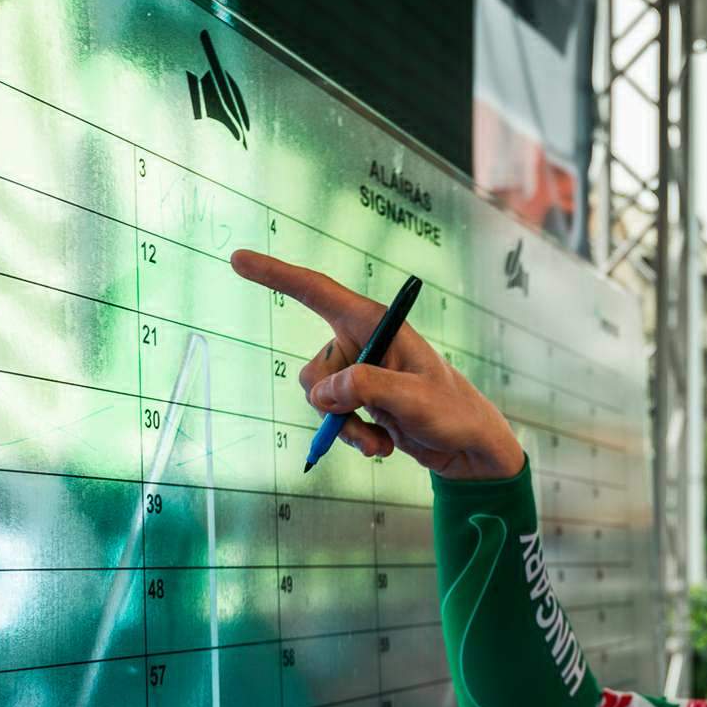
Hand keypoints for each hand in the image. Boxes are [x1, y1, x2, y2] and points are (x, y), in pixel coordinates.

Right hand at [229, 250, 524, 480]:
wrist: (468, 445)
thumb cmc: (451, 411)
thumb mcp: (413, 398)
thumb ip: (366, 387)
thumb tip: (321, 393)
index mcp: (374, 324)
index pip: (316, 292)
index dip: (276, 274)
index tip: (238, 259)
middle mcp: (361, 343)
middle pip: (313, 370)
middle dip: (332, 404)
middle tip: (370, 422)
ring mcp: (359, 373)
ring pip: (320, 401)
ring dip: (346, 428)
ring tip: (382, 441)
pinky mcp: (360, 400)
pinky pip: (333, 419)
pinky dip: (354, 437)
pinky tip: (383, 447)